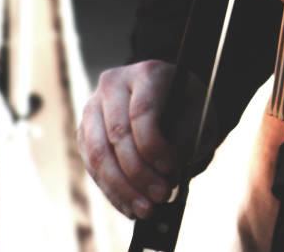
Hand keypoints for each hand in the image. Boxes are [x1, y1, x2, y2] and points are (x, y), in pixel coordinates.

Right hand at [77, 60, 207, 218]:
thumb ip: (182, 142)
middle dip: (140, 174)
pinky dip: (113, 191)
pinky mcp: (85, 132)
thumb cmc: (189, 107)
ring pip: (99, 154)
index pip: (141, 112)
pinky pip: (93, 166)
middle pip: (117, 135)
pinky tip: (131, 208)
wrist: (172, 99)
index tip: (172, 173)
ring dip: (123, 189)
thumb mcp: (198, 117)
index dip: (154, 148)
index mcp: (146, 73)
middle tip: (162, 196)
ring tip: (147, 210)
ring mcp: (94, 107)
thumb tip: (166, 178)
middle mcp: (113, 85)